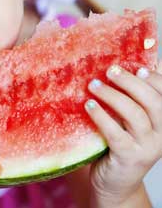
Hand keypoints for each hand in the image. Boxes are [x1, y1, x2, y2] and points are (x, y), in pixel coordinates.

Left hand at [85, 60, 161, 205]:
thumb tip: (132, 63)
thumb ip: (133, 96)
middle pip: (154, 102)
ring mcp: (147, 147)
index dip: (155, 78)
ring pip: (136, 116)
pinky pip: (116, 134)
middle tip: (110, 70)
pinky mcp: (129, 158)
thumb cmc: (121, 141)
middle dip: (131, 82)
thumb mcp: (130, 118)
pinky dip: (102, 117)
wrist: (115, 181)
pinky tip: (89, 105)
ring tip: (93, 85)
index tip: (136, 66)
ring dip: (113, 96)